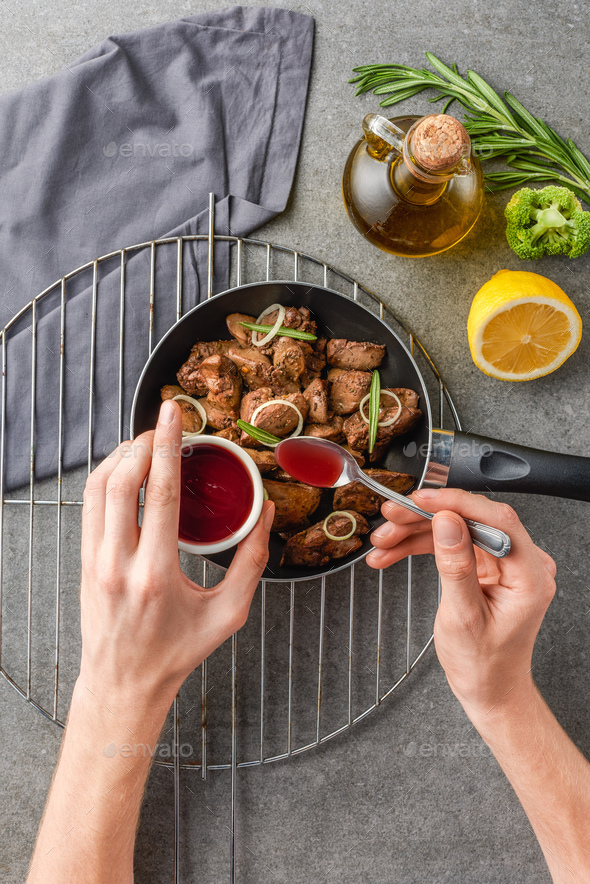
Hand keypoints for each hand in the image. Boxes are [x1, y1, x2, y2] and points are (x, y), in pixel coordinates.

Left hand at [79, 399, 273, 708]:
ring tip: (148, 443)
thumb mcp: (228, 613)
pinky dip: (106, 476)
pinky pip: (89, 504)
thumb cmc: (176, 652)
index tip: (173, 415)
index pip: (159, 493)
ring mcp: (95, 560)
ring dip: (122, 456)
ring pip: (97, 487)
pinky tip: (127, 470)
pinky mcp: (85, 560)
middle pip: (121, 480)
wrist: (124, 683)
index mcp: (155, 574)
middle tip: (166, 427)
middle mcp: (117, 563)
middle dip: (143, 442)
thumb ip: (252, 561)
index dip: (168, 447)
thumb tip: (265, 513)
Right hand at [367, 489, 555, 718]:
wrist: (490, 689)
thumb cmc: (485, 665)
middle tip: (391, 518)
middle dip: (424, 518)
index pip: (497, 520)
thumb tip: (448, 522)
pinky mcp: (487, 566)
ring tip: (383, 541)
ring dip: (415, 532)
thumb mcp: (463, 618)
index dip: (457, 503)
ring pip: (455, 529)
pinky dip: (420, 546)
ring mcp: (504, 563)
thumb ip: (456, 566)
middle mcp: (522, 563)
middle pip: (470, 520)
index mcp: (529, 574)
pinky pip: (451, 545)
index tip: (423, 500)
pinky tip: (394, 551)